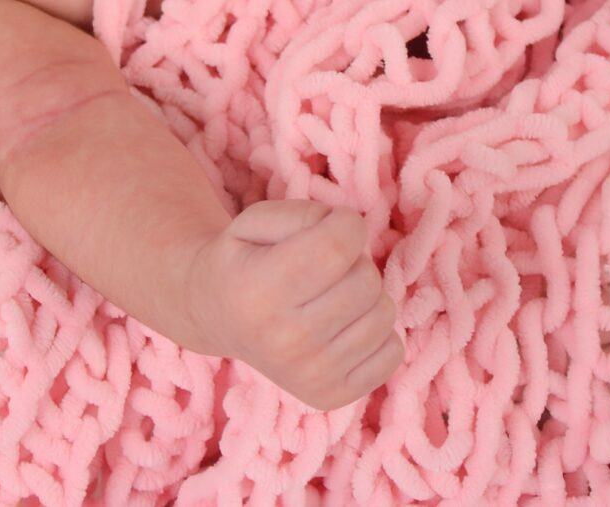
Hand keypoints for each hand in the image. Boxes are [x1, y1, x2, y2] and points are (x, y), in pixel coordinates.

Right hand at [185, 198, 402, 410]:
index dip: (345, 225)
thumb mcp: (255, 220)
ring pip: (384, 313)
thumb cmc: (243, 260)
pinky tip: (342, 326)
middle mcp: (286, 341)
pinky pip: (394, 351)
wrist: (216, 317)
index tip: (331, 227)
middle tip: (324, 267)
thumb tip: (352, 232)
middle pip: (365, 280)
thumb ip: (303, 214)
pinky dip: (375, 332)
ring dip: (365, 295)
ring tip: (332, 296)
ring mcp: (311, 375)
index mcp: (261, 291)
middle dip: (353, 261)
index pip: (338, 247)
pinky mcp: (333, 395)